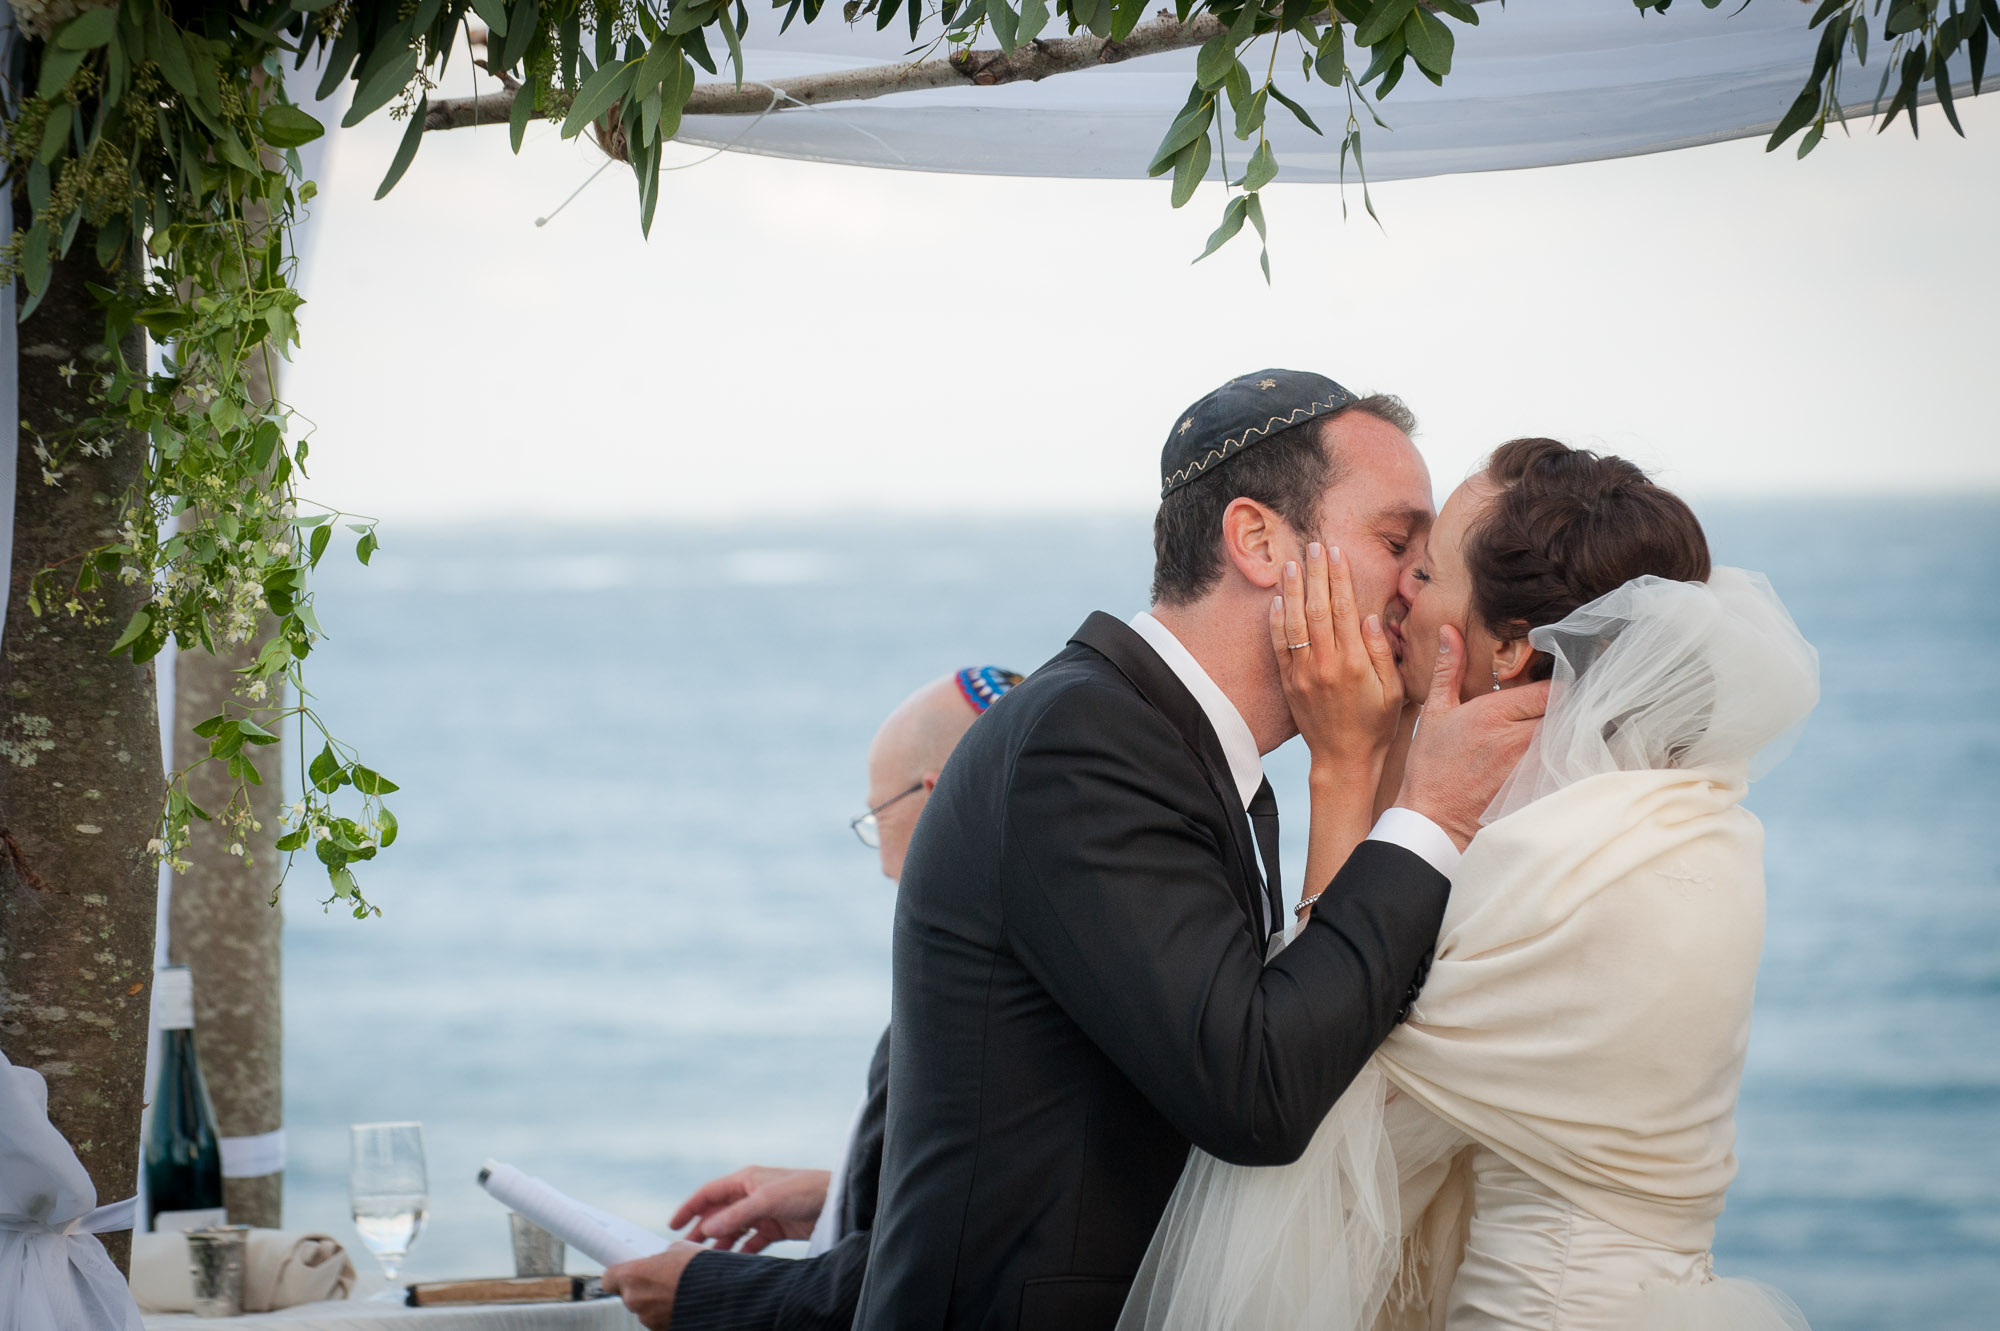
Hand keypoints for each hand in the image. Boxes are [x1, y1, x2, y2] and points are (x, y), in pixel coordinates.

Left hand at [601, 1242, 702, 1330]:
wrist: (721, 1295)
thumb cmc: (700, 1271)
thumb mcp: (680, 1249)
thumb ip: (663, 1256)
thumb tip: (664, 1260)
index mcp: (632, 1275)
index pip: (609, 1278)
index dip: (618, 1273)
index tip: (627, 1269)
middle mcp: (635, 1300)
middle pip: (629, 1294)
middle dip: (643, 1286)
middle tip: (662, 1277)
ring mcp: (648, 1319)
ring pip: (646, 1308)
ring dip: (657, 1300)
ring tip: (679, 1289)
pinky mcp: (662, 1330)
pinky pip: (659, 1319)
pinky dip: (668, 1311)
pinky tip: (684, 1301)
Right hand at [669, 1165, 830, 1251]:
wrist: (837, 1202)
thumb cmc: (805, 1190)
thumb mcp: (768, 1200)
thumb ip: (737, 1215)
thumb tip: (708, 1228)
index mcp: (746, 1179)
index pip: (710, 1193)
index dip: (690, 1208)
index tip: (673, 1225)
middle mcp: (752, 1194)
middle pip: (719, 1213)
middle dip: (703, 1230)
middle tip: (686, 1249)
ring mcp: (763, 1211)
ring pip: (734, 1229)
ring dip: (721, 1243)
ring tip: (707, 1261)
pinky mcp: (776, 1227)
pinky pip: (752, 1241)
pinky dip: (742, 1251)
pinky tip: (735, 1262)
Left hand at [1268, 542, 1403, 772]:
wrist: (1344, 759)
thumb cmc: (1376, 724)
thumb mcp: (1393, 690)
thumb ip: (1381, 652)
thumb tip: (1368, 616)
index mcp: (1354, 663)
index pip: (1344, 609)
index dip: (1340, 578)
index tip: (1337, 553)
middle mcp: (1325, 664)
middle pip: (1317, 609)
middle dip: (1316, 574)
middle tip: (1313, 546)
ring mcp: (1303, 673)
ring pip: (1294, 623)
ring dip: (1293, 591)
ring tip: (1291, 564)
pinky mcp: (1289, 683)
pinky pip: (1280, 647)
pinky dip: (1276, 622)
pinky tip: (1277, 600)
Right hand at [1395, 626, 1550, 849]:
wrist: (1433, 821)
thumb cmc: (1431, 767)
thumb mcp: (1434, 712)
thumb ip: (1447, 669)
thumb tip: (1449, 631)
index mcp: (1494, 714)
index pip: (1551, 689)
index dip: (1555, 685)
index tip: (1548, 686)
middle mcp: (1518, 739)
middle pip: (1566, 712)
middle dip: (1564, 708)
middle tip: (1553, 708)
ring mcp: (1531, 766)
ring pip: (1568, 738)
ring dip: (1566, 732)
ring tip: (1557, 730)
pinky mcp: (1537, 788)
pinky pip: (1563, 765)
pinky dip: (1562, 758)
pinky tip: (1552, 758)